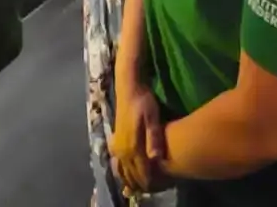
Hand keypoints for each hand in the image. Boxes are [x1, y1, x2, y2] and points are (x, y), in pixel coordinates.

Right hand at [110, 79, 166, 193]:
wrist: (128, 88)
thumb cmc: (144, 101)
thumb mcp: (152, 117)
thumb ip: (154, 137)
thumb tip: (156, 158)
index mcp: (132, 147)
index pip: (142, 173)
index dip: (151, 183)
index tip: (161, 187)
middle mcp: (122, 151)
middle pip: (132, 175)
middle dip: (142, 184)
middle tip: (155, 187)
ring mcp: (117, 147)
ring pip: (124, 171)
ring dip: (133, 180)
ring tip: (145, 184)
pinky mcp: (115, 143)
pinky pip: (119, 164)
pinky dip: (126, 172)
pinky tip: (133, 172)